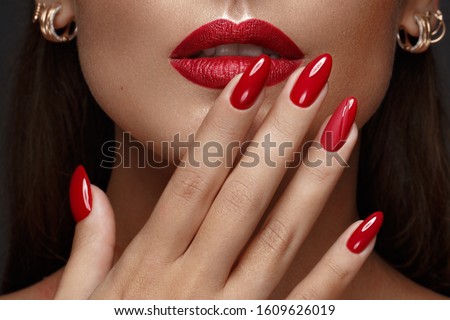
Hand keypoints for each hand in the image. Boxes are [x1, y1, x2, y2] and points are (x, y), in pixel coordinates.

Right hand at [55, 55, 381, 298]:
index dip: (220, 130)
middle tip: (311, 78)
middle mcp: (193, 284)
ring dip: (315, 180)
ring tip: (344, 126)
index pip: (192, 183)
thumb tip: (87, 186)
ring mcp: (229, 312)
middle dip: (280, 132)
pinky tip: (366, 226)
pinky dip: (338, 267)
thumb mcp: (78, 303)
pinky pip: (305, 303)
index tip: (248, 81)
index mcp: (149, 267)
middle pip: (243, 195)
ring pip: (280, 236)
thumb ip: (90, 246)